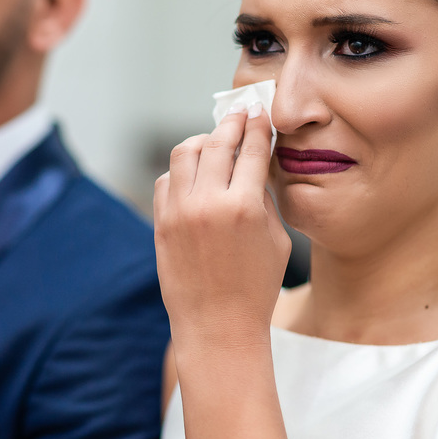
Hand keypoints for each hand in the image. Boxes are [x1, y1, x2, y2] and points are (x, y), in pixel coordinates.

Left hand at [153, 104, 290, 355]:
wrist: (217, 326)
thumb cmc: (256, 287)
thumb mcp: (277, 240)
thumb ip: (264, 198)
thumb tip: (253, 165)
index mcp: (245, 206)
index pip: (251, 149)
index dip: (257, 126)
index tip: (259, 112)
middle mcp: (208, 203)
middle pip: (217, 142)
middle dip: (231, 123)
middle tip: (240, 114)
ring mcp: (179, 212)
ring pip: (185, 152)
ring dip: (202, 140)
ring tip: (214, 141)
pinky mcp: (161, 223)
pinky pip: (167, 179)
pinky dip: (181, 170)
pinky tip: (194, 174)